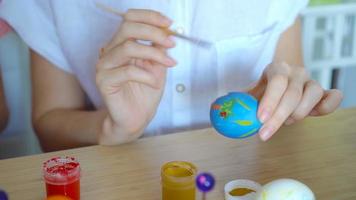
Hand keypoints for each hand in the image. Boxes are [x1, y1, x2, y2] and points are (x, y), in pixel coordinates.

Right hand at [96, 9, 175, 144]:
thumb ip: (160, 49)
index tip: (169, 24)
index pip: (130, 19)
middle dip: (153, 32)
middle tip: (171, 43)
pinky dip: (146, 75)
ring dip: (153, 53)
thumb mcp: (158, 66)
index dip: (149, 17)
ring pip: (127, 47)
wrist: (136, 118)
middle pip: (127, 28)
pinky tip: (155, 82)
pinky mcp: (104, 81)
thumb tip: (168, 31)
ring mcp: (104, 66)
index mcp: (122, 44)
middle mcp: (110, 51)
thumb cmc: (145, 93)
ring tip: (168, 63)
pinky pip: (127, 71)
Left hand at [248, 62, 342, 140]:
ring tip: (285, 122)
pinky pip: (332, 97)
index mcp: (277, 68)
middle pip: (292, 93)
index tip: (260, 119)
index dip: (270, 100)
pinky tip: (314, 114)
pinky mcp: (323, 93)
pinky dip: (328, 106)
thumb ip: (239, 100)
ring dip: (297, 114)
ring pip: (312, 95)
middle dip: (278, 117)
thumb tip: (217, 109)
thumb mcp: (250, 93)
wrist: (280, 86)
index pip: (277, 81)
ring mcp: (311, 81)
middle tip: (264, 134)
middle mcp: (296, 72)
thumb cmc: (263, 92)